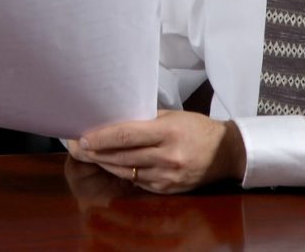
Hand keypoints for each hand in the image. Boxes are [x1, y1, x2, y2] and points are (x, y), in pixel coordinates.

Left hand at [68, 110, 245, 193]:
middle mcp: (167, 156)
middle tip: (78, 146)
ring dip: (105, 164)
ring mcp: (167, 176)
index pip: (126, 135)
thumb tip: (115, 119)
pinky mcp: (168, 188)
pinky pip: (138, 181)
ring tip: (90, 155)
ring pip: (126, 171)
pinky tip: (112, 165)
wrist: (226, 153)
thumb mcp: (173, 116)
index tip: (83, 137)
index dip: (102, 137)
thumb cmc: (196, 128)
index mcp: (167, 132)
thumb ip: (145, 119)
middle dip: (97, 152)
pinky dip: (123, 172)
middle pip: (122, 156)